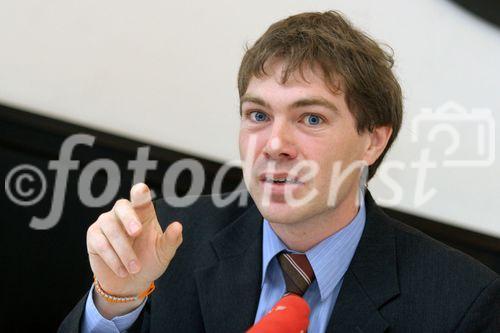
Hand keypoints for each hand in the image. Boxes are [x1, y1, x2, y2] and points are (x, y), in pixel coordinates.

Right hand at [87, 183, 182, 298]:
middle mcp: (123, 213)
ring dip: (124, 250)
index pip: (140, 197)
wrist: (130, 283)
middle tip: (137, 232)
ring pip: (111, 227)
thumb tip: (178, 226)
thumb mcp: (164, 253)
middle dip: (129, 218)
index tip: (141, 190)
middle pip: (122, 206)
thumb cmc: (149, 261)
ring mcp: (106, 223)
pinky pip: (100, 243)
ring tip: (134, 268)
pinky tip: (123, 271)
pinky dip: (112, 258)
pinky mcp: (94, 236)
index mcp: (143, 212)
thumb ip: (171, 240)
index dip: (140, 192)